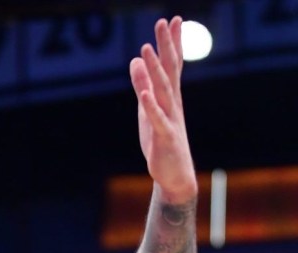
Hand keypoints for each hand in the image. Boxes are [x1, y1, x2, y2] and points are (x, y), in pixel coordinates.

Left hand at [129, 17, 197, 203]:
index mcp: (170, 97)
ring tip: (146, 50)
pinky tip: (145, 93)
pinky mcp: (164, 137)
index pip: (174, 64)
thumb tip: (136, 59)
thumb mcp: (146, 109)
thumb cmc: (161, 140)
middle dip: (166, 46)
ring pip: (162, 91)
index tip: (174, 19)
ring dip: (154, 70)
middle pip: (170, 71)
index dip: (173, 42)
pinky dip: (150, 106)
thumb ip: (142, 85)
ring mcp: (170, 119)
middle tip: (164, 21)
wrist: (174, 175)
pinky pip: (157, 119)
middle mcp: (173, 104)